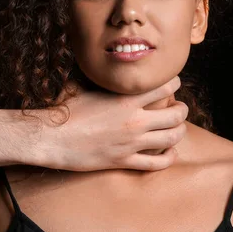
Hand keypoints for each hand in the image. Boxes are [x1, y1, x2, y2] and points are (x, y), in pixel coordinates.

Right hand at [36, 76, 187, 171]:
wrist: (50, 137)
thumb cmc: (65, 109)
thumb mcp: (87, 86)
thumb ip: (106, 80)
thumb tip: (108, 67)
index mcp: (126, 99)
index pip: (165, 87)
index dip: (174, 83)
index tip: (173, 84)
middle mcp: (134, 120)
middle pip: (176, 114)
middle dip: (182, 109)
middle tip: (179, 107)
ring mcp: (131, 143)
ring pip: (172, 138)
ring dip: (179, 132)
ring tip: (177, 127)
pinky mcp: (123, 162)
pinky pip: (156, 164)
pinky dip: (168, 158)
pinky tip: (169, 152)